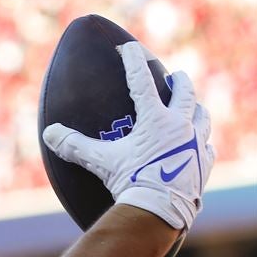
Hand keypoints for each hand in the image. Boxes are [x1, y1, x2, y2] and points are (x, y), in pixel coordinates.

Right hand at [42, 42, 214, 229]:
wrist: (161, 209)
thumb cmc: (132, 181)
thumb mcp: (101, 162)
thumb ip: (75, 146)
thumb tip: (49, 133)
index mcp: (156, 120)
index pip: (142, 82)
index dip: (133, 62)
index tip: (130, 47)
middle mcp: (181, 126)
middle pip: (185, 94)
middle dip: (179, 82)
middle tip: (176, 75)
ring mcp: (196, 144)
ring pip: (202, 117)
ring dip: (196, 109)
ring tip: (192, 108)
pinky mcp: (204, 164)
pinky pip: (207, 147)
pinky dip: (201, 142)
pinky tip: (199, 145)